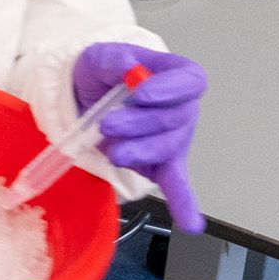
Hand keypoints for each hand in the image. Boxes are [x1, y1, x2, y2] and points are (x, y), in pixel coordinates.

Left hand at [72, 43, 207, 232]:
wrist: (87, 95)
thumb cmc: (104, 73)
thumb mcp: (101, 56)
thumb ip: (115, 59)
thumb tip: (129, 70)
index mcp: (175, 75)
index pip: (189, 81)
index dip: (169, 89)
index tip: (140, 93)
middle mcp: (182, 108)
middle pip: (175, 119)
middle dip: (140, 124)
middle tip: (108, 124)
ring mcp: (174, 139)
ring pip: (167, 149)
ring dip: (140, 152)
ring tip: (113, 151)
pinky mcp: (161, 164)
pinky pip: (176, 184)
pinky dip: (183, 202)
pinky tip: (191, 223)